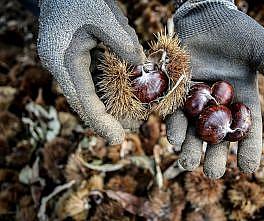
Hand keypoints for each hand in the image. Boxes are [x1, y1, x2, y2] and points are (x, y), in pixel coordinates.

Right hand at [37, 0, 145, 143]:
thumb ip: (123, 43)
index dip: (101, 122)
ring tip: (134, 116)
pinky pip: (91, 81)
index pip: (83, 99)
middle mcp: (61, 66)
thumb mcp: (105, 16)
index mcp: (63, 59)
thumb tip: (141, 66)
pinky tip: (125, 95)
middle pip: (85, 102)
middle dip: (108, 117)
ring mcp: (66, 64)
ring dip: (109, 105)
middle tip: (133, 127)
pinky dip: (107, 90)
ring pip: (88, 94)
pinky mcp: (74, 59)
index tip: (117, 139)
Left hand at [166, 0, 263, 178]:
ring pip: (194, 131)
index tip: (248, 169)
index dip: (249, 149)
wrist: (207, 16)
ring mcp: (197, 100)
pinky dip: (175, 126)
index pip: (248, 129)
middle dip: (215, 156)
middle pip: (218, 136)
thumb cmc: (238, 32)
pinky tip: (175, 138)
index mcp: (243, 99)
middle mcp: (220, 105)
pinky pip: (175, 113)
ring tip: (189, 165)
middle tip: (213, 173)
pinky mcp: (177, 91)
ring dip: (191, 148)